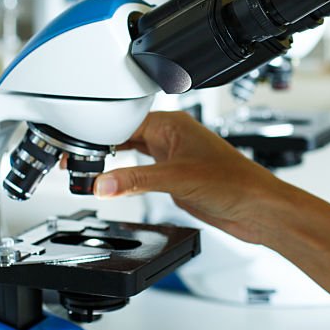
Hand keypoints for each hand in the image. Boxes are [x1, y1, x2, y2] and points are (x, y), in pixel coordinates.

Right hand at [93, 111, 289, 244]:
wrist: (258, 208)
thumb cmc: (236, 182)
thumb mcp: (178, 178)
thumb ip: (137, 179)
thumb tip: (103, 183)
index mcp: (174, 125)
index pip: (125, 121)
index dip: (98, 132)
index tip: (75, 145)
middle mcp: (172, 138)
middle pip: (125, 135)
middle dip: (99, 145)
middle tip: (71, 157)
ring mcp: (173, 157)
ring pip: (132, 152)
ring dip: (111, 160)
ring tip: (84, 168)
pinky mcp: (175, 177)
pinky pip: (141, 171)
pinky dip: (125, 175)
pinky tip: (114, 181)